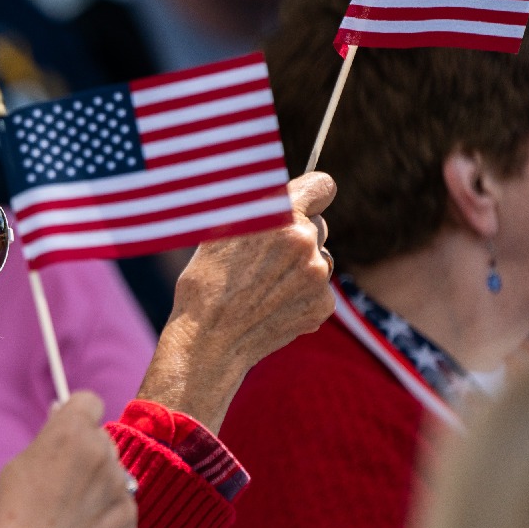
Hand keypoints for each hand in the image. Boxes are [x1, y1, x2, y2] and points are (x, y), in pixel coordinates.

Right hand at [0, 391, 137, 527]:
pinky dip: (107, 513)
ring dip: (99, 484)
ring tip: (71, 514)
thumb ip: (49, 445)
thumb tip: (63, 438)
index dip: (77, 415)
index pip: (88, 401)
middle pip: (101, 439)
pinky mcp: (130, 518)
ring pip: (113, 473)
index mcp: (71, 432)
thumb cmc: (11, 517)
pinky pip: (121, 504)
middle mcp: (102, 452)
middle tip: (63, 481)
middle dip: (87, 452)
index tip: (68, 430)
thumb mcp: (19, 465)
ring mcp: (120, 486)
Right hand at [138, 172, 336, 431]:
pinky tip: (271, 305)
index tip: (304, 203)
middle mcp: (307, 242)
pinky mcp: (323, 305)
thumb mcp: (221, 231)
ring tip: (262, 286)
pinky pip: (319, 289)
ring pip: (320, 259)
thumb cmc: (205, 282)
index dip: (311, 194)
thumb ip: (257, 208)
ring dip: (300, 268)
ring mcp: (319, 276)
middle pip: (318, 226)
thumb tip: (275, 192)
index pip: (322, 186)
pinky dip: (301, 296)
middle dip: (298, 236)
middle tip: (264, 258)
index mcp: (282, 216)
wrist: (209, 341)